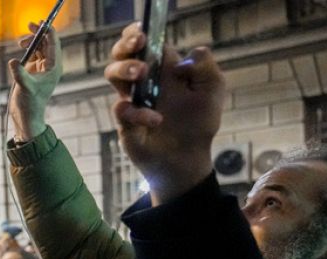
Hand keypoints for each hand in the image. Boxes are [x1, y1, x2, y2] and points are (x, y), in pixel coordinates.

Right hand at [7, 23, 61, 143]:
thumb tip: (12, 61)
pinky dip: (28, 49)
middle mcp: (50, 66)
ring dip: (32, 41)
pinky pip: (34, 54)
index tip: (39, 23)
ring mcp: (43, 68)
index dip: (47, 31)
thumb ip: (19, 73)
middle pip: (47, 43)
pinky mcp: (34, 71)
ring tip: (21, 42)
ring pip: (40, 47)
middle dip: (39, 33)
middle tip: (29, 25)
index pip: (53, 44)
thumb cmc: (30, 104)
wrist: (27, 116)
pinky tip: (21, 49)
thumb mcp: (25, 87)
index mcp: (54, 68)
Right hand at [105, 23, 224, 203]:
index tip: (141, 32)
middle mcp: (142, 81)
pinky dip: (137, 112)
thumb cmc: (199, 123)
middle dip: (124, 47)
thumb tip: (186, 57)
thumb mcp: (212, 90)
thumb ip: (205, 67)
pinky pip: (121, 110)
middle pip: (121, 54)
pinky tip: (155, 119)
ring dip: (124, 69)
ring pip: (113, 75)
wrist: (188, 158)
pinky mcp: (124, 123)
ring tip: (141, 74)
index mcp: (162, 69)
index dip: (137, 34)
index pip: (145, 44)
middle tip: (137, 45)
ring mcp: (131, 101)